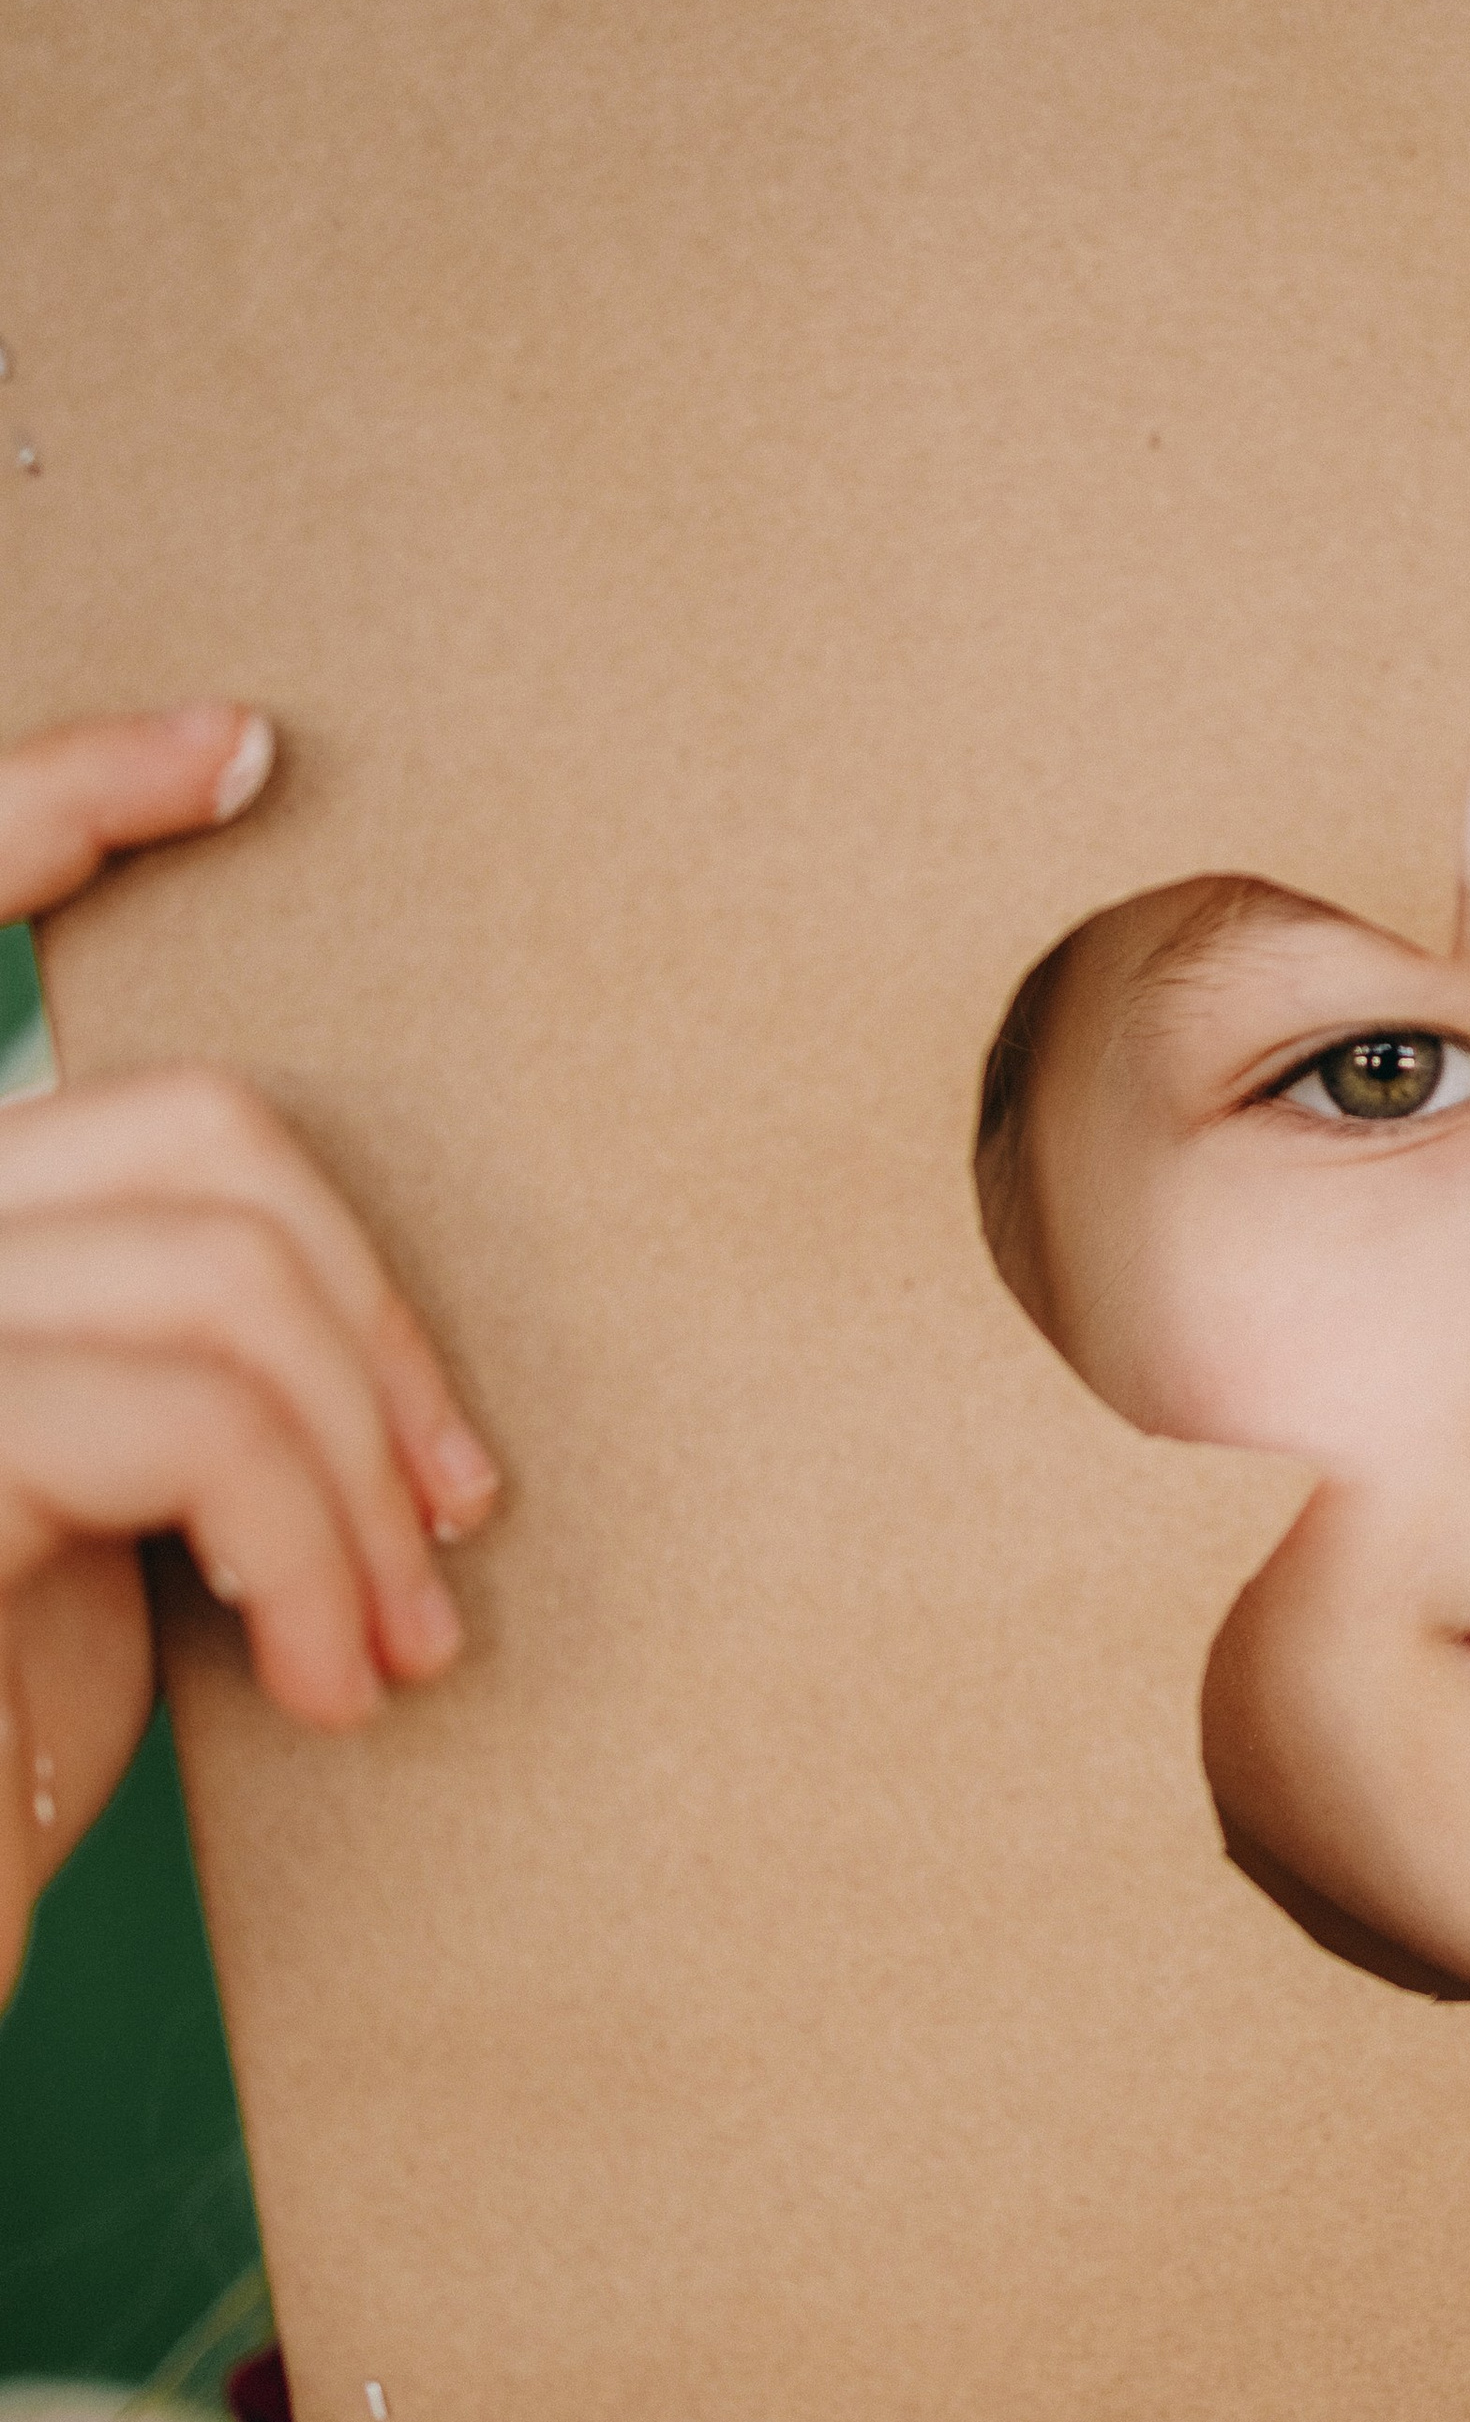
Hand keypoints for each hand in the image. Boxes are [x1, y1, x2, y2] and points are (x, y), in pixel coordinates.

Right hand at [0, 704, 499, 1994]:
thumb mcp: (99, 1508)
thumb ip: (160, 1352)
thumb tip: (360, 1339)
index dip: (63, 791)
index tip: (238, 744)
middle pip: (208, 1130)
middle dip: (388, 1323)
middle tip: (453, 1520)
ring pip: (228, 1276)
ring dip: (362, 1481)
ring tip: (392, 1647)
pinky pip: (192, 1409)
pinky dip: (308, 1548)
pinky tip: (326, 1677)